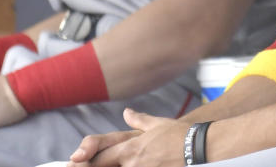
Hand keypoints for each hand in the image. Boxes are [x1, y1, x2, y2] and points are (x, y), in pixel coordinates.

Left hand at [69, 108, 189, 166]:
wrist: (199, 147)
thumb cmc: (180, 135)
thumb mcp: (157, 124)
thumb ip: (139, 120)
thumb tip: (127, 113)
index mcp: (130, 148)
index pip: (101, 156)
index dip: (87, 159)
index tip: (76, 161)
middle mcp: (132, 163)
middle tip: (83, 166)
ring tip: (105, 166)